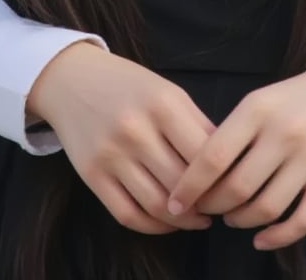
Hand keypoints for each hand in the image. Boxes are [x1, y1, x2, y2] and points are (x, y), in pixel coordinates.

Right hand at [27, 42, 216, 235]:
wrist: (72, 79)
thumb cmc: (129, 84)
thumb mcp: (168, 91)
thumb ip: (197, 124)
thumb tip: (229, 163)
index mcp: (163, 104)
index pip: (205, 155)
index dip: (223, 179)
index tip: (232, 186)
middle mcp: (136, 129)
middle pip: (183, 185)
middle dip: (206, 204)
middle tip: (218, 208)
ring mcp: (111, 154)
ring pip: (157, 205)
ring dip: (183, 221)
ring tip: (198, 218)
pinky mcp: (91, 174)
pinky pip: (128, 214)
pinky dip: (153, 227)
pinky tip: (167, 222)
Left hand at [165, 55, 305, 250]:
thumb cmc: (293, 98)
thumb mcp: (259, 101)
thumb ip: (232, 133)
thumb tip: (197, 177)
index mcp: (257, 109)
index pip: (213, 156)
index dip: (190, 185)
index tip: (176, 202)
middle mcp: (284, 132)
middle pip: (238, 187)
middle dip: (213, 206)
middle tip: (205, 209)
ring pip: (267, 208)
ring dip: (241, 221)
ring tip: (231, 217)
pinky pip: (303, 220)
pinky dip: (278, 237)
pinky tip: (261, 238)